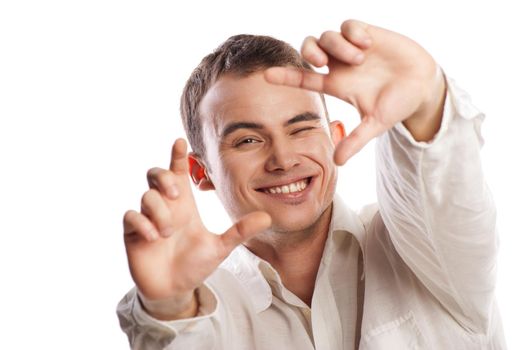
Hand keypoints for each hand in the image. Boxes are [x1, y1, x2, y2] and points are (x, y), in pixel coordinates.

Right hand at [123, 138, 270, 319]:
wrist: (175, 290)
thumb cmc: (195, 264)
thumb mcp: (220, 247)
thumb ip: (240, 231)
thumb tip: (267, 217)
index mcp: (184, 205)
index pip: (179, 172)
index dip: (178, 156)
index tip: (180, 141)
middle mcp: (165, 207)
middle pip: (155, 174)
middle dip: (164, 176)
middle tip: (177, 193)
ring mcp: (148, 219)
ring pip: (146, 195)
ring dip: (159, 211)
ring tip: (168, 232)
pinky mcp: (134, 233)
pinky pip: (130, 216)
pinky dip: (143, 224)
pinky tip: (155, 237)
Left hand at [265, 19, 445, 164]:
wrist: (423, 86)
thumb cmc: (396, 105)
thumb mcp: (375, 124)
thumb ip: (356, 140)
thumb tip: (337, 162)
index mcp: (337, 85)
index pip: (304, 79)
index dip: (285, 76)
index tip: (266, 76)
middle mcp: (340, 65)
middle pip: (309, 49)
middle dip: (309, 52)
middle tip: (322, 63)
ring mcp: (352, 48)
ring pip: (327, 36)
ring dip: (337, 46)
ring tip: (360, 58)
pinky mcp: (367, 33)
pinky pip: (348, 24)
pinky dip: (352, 32)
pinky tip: (368, 44)